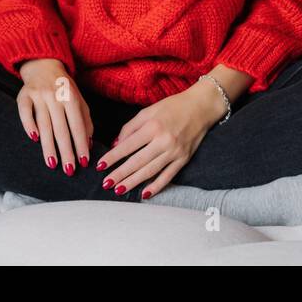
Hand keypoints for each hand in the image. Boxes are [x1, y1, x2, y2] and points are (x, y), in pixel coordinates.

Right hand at [16, 59, 93, 175]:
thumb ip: (85, 120)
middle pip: (61, 128)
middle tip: (69, 170)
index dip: (80, 144)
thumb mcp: (79, 100)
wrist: (43, 65)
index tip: (84, 162)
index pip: (77, 125)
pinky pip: (25, 112)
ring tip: (52, 164)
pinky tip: (33, 139)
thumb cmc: (64, 88)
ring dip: (48, 146)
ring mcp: (38, 95)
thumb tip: (88, 144)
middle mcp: (54, 96)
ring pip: (44, 124)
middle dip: (66, 151)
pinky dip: (29, 125)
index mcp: (71, 97)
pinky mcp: (23, 95)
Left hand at [94, 81, 224, 197]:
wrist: (201, 107)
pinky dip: (156, 186)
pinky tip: (144, 194)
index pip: (128, 145)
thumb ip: (130, 127)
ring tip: (119, 190)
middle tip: (106, 183)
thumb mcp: (148, 111)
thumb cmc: (172, 107)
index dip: (113, 157)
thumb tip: (116, 145)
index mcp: (153, 126)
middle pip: (137, 161)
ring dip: (133, 182)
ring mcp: (175, 152)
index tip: (100, 166)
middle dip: (120, 174)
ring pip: (150, 171)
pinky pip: (168, 176)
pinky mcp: (183, 159)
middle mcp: (163, 140)